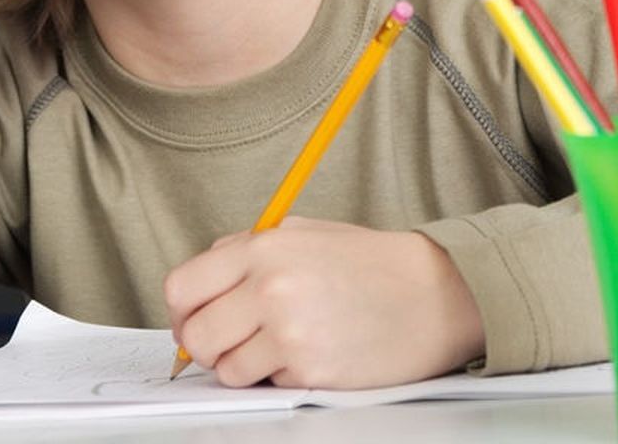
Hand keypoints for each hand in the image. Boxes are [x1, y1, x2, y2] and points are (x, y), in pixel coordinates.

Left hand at [162, 217, 484, 388]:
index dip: (181, 311)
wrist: (436, 293)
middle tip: (228, 341)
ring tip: (277, 345)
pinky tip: (311, 352)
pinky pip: (268, 383)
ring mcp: (289, 333)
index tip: (192, 319)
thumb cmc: (372, 263)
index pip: (181, 287)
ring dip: (243, 364)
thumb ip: (244, 252)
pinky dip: (281, 375)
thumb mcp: (301, 234)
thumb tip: (200, 285)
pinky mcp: (310, 371)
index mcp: (261, 249)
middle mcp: (269, 289)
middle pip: (195, 335)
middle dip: (206, 344)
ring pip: (227, 368)